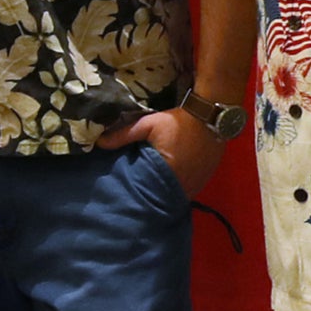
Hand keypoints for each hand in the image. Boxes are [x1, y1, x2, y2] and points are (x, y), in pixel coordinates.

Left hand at [96, 106, 223, 196]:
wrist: (211, 113)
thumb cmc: (179, 120)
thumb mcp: (149, 124)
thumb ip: (124, 135)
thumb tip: (99, 143)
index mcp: (169, 173)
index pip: (149, 193)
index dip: (138, 194)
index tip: (128, 194)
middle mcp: (185, 183)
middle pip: (164, 196)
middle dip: (151, 195)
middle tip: (138, 194)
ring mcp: (198, 183)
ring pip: (177, 195)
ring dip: (166, 192)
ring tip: (152, 190)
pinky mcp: (206, 179)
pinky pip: (188, 190)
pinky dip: (178, 188)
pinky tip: (169, 183)